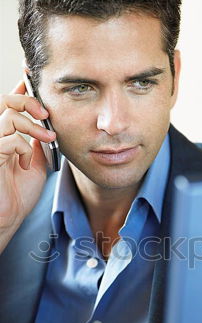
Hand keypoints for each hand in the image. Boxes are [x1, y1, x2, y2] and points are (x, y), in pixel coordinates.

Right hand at [0, 80, 55, 240]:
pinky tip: (25, 164)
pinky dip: (24, 149)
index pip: (10, 104)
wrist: (8, 218)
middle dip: (28, 100)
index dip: (22, 88)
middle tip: (46, 113)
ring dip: (33, 126)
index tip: (33, 75)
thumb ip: (37, 142)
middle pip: (6, 100)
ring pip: (10, 116)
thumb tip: (48, 125)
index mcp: (5, 135)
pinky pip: (10, 139)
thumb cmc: (18, 193)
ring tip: (47, 139)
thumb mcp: (35, 163)